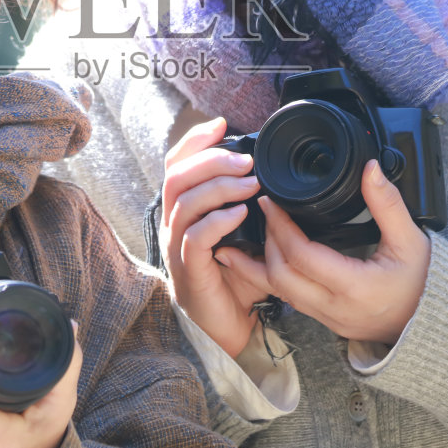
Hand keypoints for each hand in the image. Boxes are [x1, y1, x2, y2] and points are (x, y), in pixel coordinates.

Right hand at [160, 117, 277, 357]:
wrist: (233, 323)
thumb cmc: (239, 275)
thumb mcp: (249, 231)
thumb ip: (252, 202)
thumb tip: (274, 171)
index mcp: (184, 209)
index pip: (176, 164)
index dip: (194, 140)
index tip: (221, 124)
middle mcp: (173, 224)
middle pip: (176, 177)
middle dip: (211, 160)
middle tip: (246, 160)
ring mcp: (177, 246)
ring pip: (184, 202)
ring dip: (219, 186)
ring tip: (250, 183)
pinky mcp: (188, 269)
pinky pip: (196, 237)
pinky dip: (218, 220)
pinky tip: (240, 213)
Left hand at [222, 159, 430, 345]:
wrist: (430, 325)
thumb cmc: (424, 283)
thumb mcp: (411, 240)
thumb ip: (387, 203)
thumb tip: (370, 168)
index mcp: (355, 286)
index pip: (302, 257)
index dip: (280, 227)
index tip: (270, 202)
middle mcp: (335, 307)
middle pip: (280, 276)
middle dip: (267, 241)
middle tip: (262, 212)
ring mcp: (326, 318)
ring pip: (279, 291)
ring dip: (261, 261)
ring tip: (244, 236)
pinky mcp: (323, 320)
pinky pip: (289, 299)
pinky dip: (273, 276)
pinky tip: (262, 259)